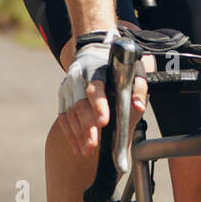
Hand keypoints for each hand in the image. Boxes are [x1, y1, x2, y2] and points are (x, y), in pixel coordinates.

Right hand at [56, 30, 148, 156]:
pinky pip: (63, 116)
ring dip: (78, 134)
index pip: (95, 88)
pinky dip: (69, 133)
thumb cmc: (116, 66)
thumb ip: (138, 87)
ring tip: (87, 151)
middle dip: (86, 128)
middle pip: (80, 105)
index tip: (103, 123)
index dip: (99, 106)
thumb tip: (138, 107)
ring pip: (70, 113)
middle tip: (93, 146)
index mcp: (96, 70)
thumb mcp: (133, 70)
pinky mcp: (62, 95)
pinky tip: (77, 147)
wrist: (94, 50)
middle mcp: (78, 77)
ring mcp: (68, 86)